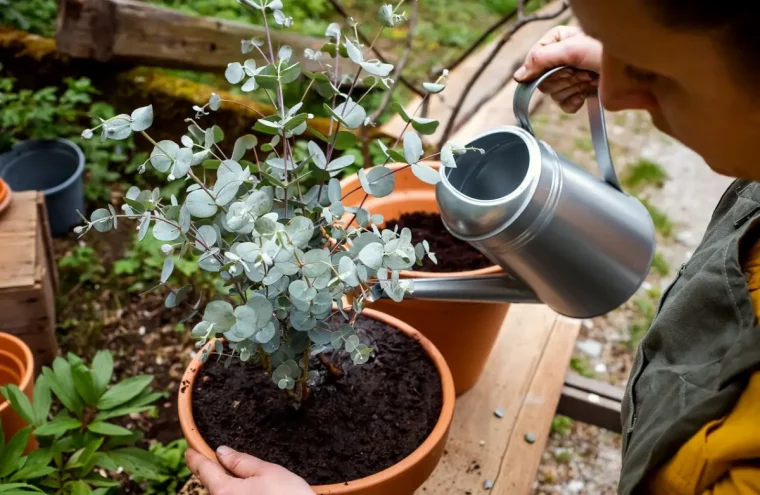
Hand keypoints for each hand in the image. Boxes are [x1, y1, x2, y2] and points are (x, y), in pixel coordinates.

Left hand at [186, 446, 312, 494]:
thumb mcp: (268, 472)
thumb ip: (242, 461)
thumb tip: (222, 451)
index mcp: (224, 491)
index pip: (205, 470)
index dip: (196, 458)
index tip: (189, 451)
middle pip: (214, 485)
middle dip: (216, 472)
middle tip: (218, 459)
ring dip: (229, 485)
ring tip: (243, 476)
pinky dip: (237, 493)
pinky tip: (251, 490)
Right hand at [514, 26, 602, 112]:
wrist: (636, 72)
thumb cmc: (608, 51)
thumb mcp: (572, 50)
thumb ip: (541, 60)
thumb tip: (518, 77)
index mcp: (557, 41)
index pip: (534, 61)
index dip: (547, 68)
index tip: (566, 66)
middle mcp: (562, 58)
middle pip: (543, 80)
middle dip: (563, 79)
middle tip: (581, 71)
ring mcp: (570, 77)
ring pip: (553, 94)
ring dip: (572, 89)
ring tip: (589, 79)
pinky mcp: (579, 92)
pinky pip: (564, 105)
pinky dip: (574, 102)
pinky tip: (586, 94)